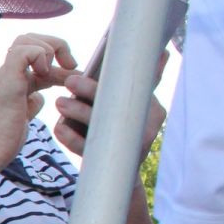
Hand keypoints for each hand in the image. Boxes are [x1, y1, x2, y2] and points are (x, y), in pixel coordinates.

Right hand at [0, 35, 75, 171]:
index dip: (57, 57)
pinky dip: (41, 56)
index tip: (71, 73)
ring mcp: (5, 75)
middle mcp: (6, 73)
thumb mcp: (26, 114)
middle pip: (29, 37)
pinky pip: (24, 50)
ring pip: (26, 39)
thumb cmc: (4, 139)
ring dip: (49, 50)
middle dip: (55, 46)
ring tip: (56, 72)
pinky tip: (45, 76)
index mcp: (11, 79)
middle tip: (69, 66)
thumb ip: (32, 100)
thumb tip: (42, 96)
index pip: (33, 51)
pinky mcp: (8, 80)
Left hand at [52, 59, 167, 156]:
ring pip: (102, 125)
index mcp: (154, 109)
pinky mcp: (111, 160)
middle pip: (117, 105)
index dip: (118, 74)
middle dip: (92, 91)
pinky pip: (89, 148)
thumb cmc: (124, 127)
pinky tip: (60, 128)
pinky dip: (71, 137)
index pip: (141, 86)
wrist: (121, 172)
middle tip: (70, 81)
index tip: (109, 61)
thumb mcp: (136, 105)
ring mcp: (130, 145)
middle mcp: (148, 127)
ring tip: (60, 102)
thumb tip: (164, 51)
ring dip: (78, 111)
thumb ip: (144, 81)